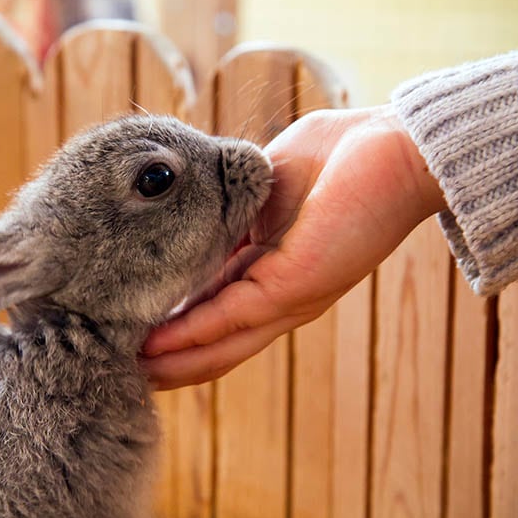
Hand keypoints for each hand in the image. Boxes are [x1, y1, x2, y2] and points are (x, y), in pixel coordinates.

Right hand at [141, 104, 446, 389]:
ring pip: (219, 344)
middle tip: (120, 371)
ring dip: (172, 360)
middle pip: (214, 344)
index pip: (213, 310)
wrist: (398, 146)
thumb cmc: (342, 156)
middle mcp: (278, 296)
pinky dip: (190, 333)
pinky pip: (230, 316)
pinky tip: (155, 344)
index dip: (174, 327)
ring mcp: (287, 297)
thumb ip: (229, 206)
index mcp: (271, 271)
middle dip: (168, 360)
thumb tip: (193, 211)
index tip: (130, 333)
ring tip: (126, 371)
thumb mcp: (264, 185)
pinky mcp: (293, 286)